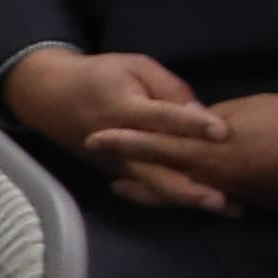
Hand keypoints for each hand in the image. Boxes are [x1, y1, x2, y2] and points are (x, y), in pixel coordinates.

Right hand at [5, 44, 228, 207]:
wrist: (49, 96)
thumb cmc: (100, 76)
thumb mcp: (136, 67)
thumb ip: (170, 88)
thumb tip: (202, 113)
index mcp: (124, 110)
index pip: (162, 118)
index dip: (192, 124)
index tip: (223, 132)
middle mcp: (120, 145)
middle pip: (157, 170)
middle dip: (190, 187)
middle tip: (224, 199)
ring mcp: (117, 165)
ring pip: (156, 186)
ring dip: (189, 200)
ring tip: (227, 210)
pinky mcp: (119, 174)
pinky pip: (151, 188)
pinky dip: (177, 198)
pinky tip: (210, 205)